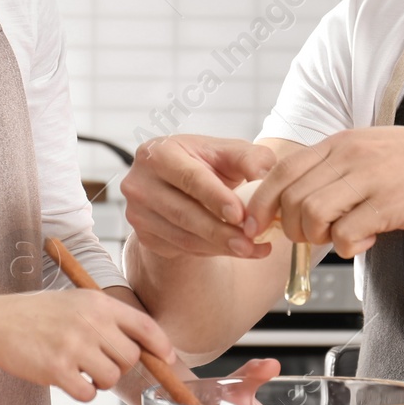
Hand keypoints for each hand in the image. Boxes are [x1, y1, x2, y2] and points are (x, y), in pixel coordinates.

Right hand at [0, 289, 174, 401]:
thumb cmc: (39, 314)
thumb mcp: (77, 302)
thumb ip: (108, 319)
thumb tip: (143, 345)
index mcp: (98, 303)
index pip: (144, 325)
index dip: (161, 345)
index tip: (168, 357)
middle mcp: (90, 323)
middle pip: (131, 358)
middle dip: (119, 365)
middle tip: (98, 361)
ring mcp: (74, 347)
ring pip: (112, 378)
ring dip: (100, 380)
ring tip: (80, 368)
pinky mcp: (57, 370)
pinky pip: (89, 393)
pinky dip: (83, 391)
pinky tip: (68, 379)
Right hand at [122, 134, 275, 259]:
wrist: (184, 186)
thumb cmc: (210, 164)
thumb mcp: (231, 153)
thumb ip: (251, 159)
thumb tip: (265, 179)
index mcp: (159, 152)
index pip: (189, 178)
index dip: (215, 197)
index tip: (240, 215)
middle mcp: (140, 182)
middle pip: (184, 212)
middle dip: (221, 231)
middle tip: (250, 242)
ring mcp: (138, 212)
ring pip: (183, 236)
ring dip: (219, 246)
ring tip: (251, 249)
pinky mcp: (144, 235)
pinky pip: (181, 248)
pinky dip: (211, 252)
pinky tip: (233, 250)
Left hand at [243, 126, 403, 257]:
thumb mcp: (373, 151)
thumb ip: (337, 171)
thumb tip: (300, 205)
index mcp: (340, 142)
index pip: (281, 172)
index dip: (262, 204)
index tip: (259, 227)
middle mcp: (349, 154)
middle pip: (291, 199)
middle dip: (293, 229)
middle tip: (315, 238)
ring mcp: (370, 177)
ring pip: (312, 215)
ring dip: (318, 238)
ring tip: (341, 238)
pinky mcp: (391, 203)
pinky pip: (346, 234)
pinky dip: (347, 246)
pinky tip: (365, 241)